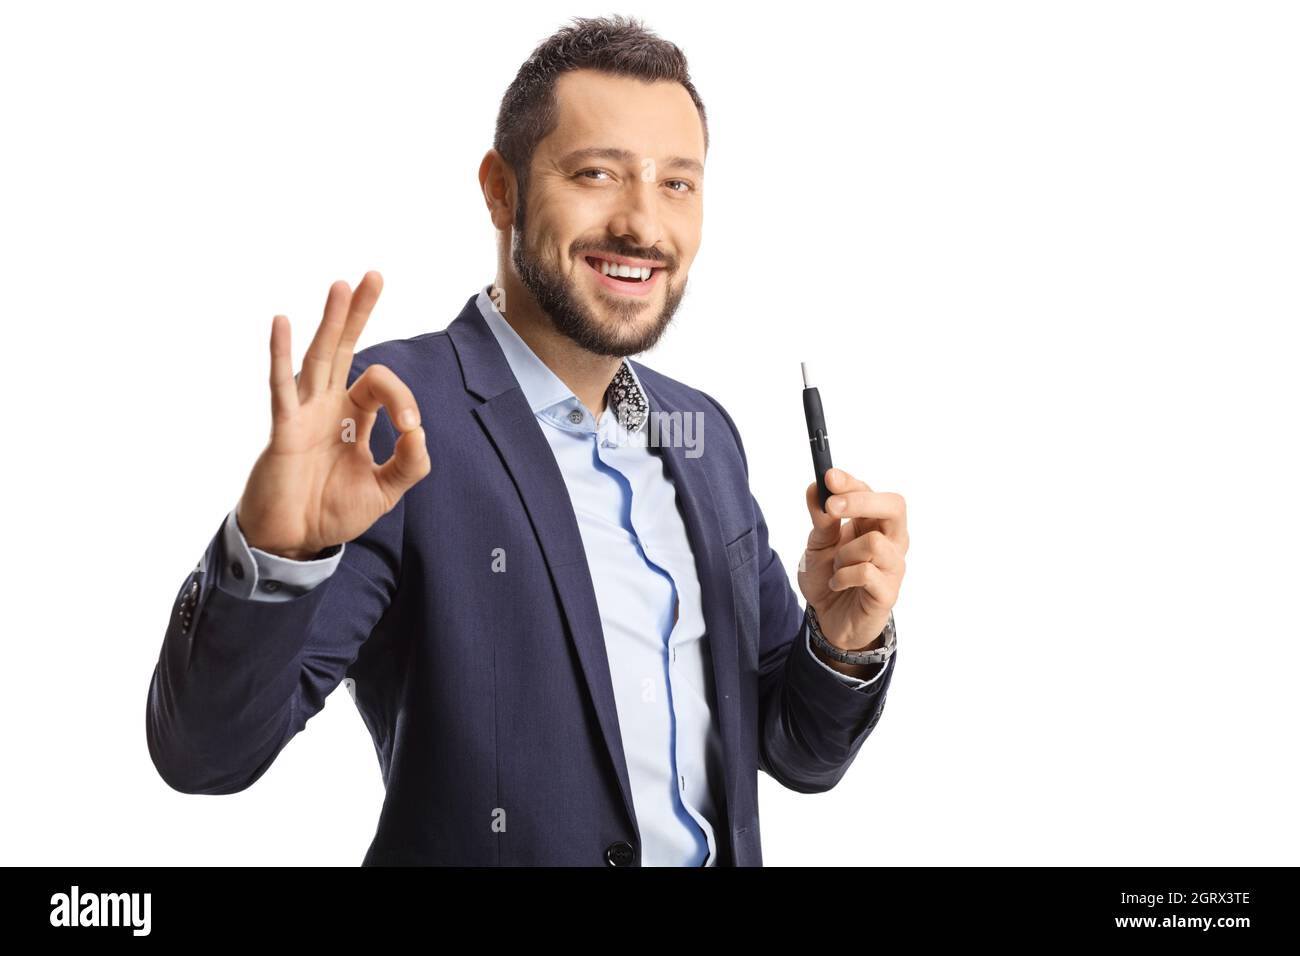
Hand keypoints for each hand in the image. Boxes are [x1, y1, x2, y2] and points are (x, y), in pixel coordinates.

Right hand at [235, 271, 430, 559]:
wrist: (296, 541)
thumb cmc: (332, 512)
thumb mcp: (385, 492)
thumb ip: (409, 464)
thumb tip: (419, 432)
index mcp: (354, 416)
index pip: (383, 387)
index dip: (403, 400)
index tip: (410, 429)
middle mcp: (329, 406)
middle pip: (345, 349)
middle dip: (360, 314)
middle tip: (373, 276)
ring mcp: (305, 413)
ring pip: (319, 358)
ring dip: (332, 323)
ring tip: (342, 286)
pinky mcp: (285, 428)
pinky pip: (282, 386)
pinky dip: (281, 354)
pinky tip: (283, 322)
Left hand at [797, 468, 907, 649]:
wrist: (829, 620)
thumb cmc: (830, 577)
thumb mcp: (818, 545)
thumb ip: (820, 519)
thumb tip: (814, 487)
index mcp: (873, 523)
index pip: (870, 492)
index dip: (851, 482)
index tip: (828, 477)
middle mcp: (891, 540)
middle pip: (895, 506)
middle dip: (861, 501)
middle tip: (832, 507)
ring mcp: (893, 566)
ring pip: (875, 542)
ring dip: (845, 553)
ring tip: (836, 567)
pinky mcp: (889, 592)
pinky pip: (866, 572)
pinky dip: (842, 576)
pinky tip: (837, 584)